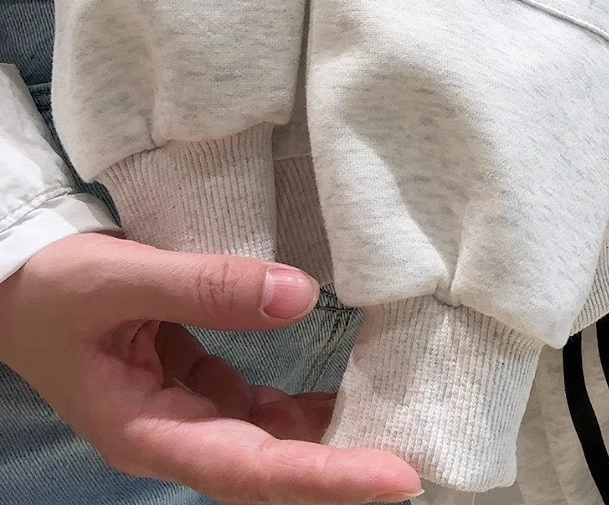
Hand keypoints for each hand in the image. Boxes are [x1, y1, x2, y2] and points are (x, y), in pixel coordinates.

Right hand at [0, 233, 420, 504]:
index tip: (398, 480)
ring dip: (327, 441)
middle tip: (416, 465)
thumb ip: (205, 286)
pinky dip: (302, 407)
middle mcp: (174, 434)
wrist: (15, 284)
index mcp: (147, 431)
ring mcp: (186, 412)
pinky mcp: (195, 385)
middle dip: (341, 473)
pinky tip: (343, 392)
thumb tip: (300, 296)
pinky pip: (259, 408)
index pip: (251, 470)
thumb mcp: (120, 279)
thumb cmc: (54, 287)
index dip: (326, 479)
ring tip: (396, 429)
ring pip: (269, 441)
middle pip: (269, 470)